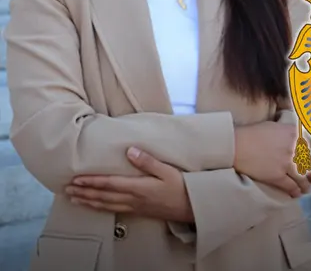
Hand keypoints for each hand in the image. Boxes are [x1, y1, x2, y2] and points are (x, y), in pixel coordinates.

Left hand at [66, 148, 193, 222]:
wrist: (190, 206)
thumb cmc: (181, 186)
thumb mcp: (167, 170)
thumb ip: (148, 161)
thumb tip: (130, 151)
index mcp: (139, 187)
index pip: (110, 184)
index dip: (92, 181)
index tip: (77, 178)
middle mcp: (133, 199)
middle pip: (103, 196)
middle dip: (84, 192)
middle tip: (67, 188)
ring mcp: (134, 206)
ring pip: (105, 205)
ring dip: (88, 201)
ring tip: (74, 198)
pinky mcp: (137, 211)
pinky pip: (113, 210)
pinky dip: (99, 208)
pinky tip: (93, 206)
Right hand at [234, 122, 308, 196]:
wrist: (236, 145)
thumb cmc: (253, 133)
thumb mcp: (276, 126)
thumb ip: (289, 131)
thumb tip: (295, 135)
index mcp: (295, 134)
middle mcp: (294, 149)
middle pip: (309, 163)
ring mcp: (287, 164)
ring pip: (302, 177)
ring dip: (306, 185)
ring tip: (307, 188)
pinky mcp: (277, 176)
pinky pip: (290, 186)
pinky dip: (295, 191)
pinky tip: (296, 194)